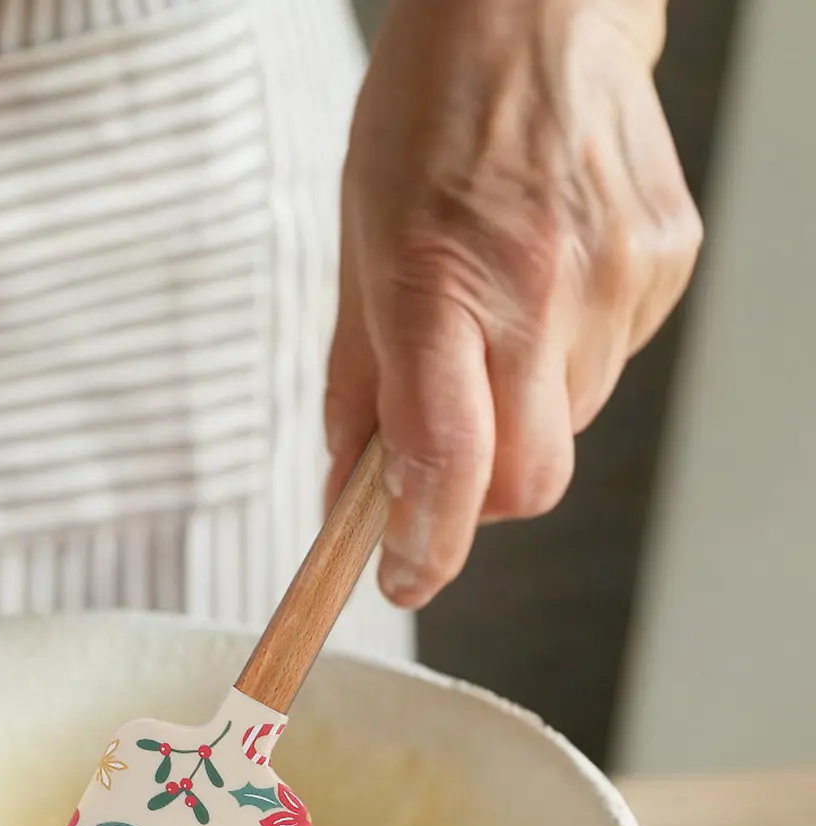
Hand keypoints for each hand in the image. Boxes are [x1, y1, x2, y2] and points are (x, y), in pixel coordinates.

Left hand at [326, 0, 701, 606]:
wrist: (536, 8)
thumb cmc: (429, 122)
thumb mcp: (357, 253)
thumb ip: (357, 389)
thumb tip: (350, 496)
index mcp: (440, 288)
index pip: (447, 465)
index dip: (425, 546)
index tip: (400, 577)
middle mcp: (540, 292)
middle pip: (527, 483)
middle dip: (477, 500)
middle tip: (443, 459)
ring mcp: (618, 279)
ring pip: (567, 430)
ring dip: (518, 420)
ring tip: (491, 327)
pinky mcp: (666, 265)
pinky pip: (609, 369)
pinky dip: (565, 362)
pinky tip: (542, 289)